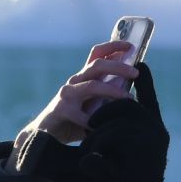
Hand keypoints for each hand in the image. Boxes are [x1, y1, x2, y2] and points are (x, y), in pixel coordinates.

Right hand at [20, 41, 138, 145]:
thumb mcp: (92, 103)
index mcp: (83, 77)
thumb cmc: (73, 120)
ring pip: (92, 86)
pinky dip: (96, 121)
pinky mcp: (60, 110)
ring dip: (112, 90)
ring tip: (128, 98)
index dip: (113, 46)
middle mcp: (75, 81)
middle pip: (97, 65)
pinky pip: (83, 115)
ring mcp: (67, 94)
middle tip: (136, 73)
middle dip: (118, 66)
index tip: (131, 46)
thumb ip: (107, 94)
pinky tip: (105, 127)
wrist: (44, 135)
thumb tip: (129, 86)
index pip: (97, 54)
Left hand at [79, 62, 168, 181]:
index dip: (145, 82)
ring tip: (90, 154)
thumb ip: (123, 133)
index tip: (140, 63)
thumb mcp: (127, 155)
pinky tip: (92, 166)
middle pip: (126, 105)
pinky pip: (108, 141)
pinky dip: (95, 152)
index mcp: (156, 131)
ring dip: (95, 137)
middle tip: (89, 130)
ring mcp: (150, 143)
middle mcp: (157, 133)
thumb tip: (106, 116)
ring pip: (114, 123)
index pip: (149, 99)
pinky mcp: (138, 155)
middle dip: (102, 113)